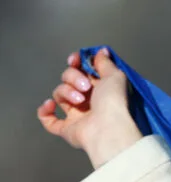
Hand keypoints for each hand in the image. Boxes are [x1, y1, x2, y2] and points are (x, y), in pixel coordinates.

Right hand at [37, 49, 143, 168]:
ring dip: (66, 92)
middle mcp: (88, 101)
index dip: (75, 63)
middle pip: (68, 79)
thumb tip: (102, 52)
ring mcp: (77, 115)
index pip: (81, 70)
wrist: (108, 128)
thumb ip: (105, 63)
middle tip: (85, 87)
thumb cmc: (114, 103)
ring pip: (59, 94)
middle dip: (73, 78)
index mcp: (100, 88)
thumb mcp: (114, 76)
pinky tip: (50, 105)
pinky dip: (45, 111)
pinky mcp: (67, 129)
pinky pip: (48, 119)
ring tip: (79, 100)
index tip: (75, 60)